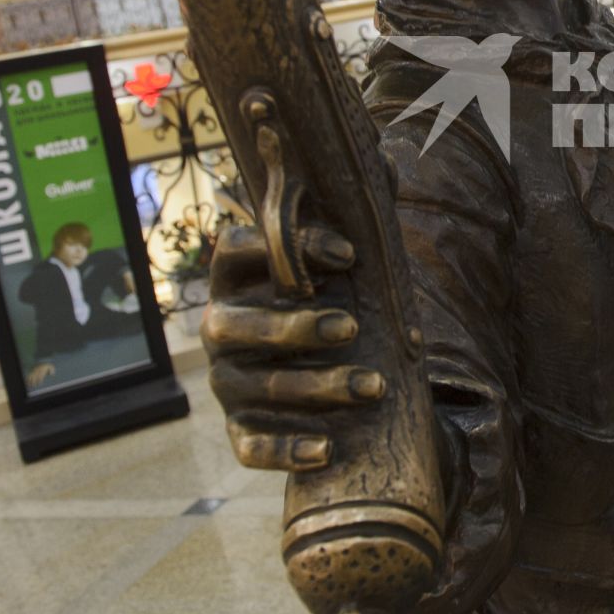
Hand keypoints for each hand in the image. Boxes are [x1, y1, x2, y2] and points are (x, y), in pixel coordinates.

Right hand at [201, 221, 369, 471]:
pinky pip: (251, 445)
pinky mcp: (241, 427)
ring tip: (374, 386)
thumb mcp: (341, 253)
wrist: (324, 359)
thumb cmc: (331, 291)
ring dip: (317, 387)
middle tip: (354, 327)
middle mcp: (220, 326)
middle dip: (298, 327)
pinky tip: (327, 450)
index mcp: (235, 275)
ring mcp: (227, 380)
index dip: (288, 246)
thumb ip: (359, 209)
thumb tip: (393, 163)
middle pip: (240, 327)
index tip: (350, 253)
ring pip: (259, 386)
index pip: (239, 248)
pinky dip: (285, 450)